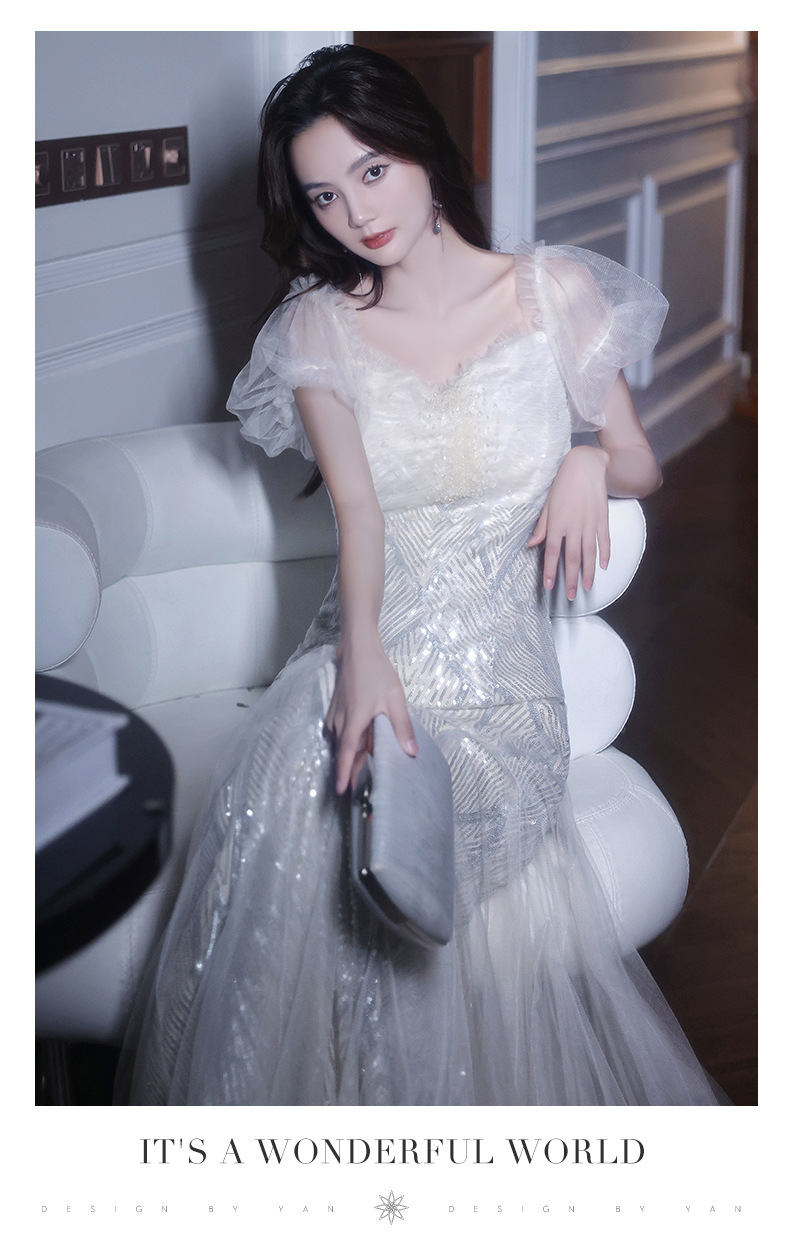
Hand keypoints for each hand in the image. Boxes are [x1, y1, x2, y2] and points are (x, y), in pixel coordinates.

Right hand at [327, 638, 416, 794]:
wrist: (357, 650)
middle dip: (350, 771)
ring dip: (350, 757)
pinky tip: (361, 746)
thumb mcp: (395, 699)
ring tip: (363, 773)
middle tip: (359, 791)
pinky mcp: (335, 712)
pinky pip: (341, 733)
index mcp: (354, 720)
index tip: (342, 791)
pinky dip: (349, 743)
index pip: (346, 753)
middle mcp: (340, 721)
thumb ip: (402, 726)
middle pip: (344, 752)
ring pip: (342, 743)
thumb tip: (411, 751)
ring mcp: (335, 716)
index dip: (344, 772)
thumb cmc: (376, 672)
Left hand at [527, 445, 610, 598]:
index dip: (550, 571)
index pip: (552, 552)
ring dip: (589, 572)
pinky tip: (603, 567)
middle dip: (571, 578)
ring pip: (590, 553)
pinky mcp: (603, 518)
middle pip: (573, 558)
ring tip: (587, 586)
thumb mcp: (547, 504)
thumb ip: (541, 526)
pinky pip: (604, 541)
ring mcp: (590, 523)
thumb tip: (531, 544)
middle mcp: (574, 525)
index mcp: (557, 522)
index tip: (549, 586)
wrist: (585, 466)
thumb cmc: (562, 484)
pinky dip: (605, 554)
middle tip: (571, 595)